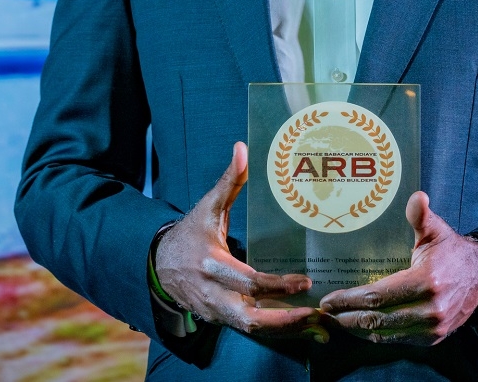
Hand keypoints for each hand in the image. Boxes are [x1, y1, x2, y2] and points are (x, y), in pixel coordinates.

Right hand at [155, 142, 326, 340]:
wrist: (160, 266)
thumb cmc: (191, 234)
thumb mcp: (207, 207)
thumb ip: (228, 181)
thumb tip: (242, 148)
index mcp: (211, 264)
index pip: (248, 281)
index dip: (277, 286)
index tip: (305, 281)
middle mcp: (214, 294)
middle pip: (250, 319)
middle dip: (285, 321)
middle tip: (316, 316)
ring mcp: (217, 312)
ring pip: (252, 329)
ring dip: (285, 329)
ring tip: (317, 324)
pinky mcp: (221, 320)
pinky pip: (249, 329)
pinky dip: (275, 329)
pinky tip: (299, 322)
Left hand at [319, 191, 477, 345]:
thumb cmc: (450, 250)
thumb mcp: (436, 230)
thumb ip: (421, 216)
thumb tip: (417, 197)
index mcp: (426, 280)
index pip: (378, 295)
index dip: (350, 299)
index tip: (329, 299)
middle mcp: (430, 309)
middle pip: (378, 318)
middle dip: (347, 317)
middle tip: (326, 313)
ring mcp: (432, 327)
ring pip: (386, 334)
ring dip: (358, 330)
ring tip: (337, 321)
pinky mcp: (433, 338)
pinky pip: (398, 340)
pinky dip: (377, 336)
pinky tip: (361, 329)